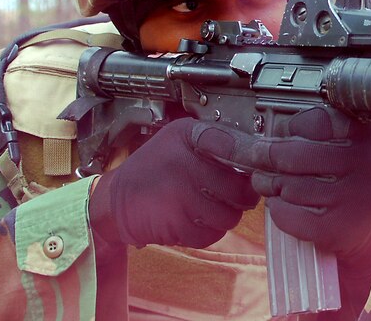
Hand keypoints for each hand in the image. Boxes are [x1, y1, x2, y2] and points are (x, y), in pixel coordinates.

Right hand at [89, 117, 259, 247]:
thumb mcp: (181, 137)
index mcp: (190, 136)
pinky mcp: (175, 225)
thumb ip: (217, 138)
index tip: (252, 170)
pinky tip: (196, 219)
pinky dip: (209, 232)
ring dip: (226, 216)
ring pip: (229, 216)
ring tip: (212, 206)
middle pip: (240, 190)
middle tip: (235, 195)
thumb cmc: (154, 166)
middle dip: (243, 197)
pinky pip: (211, 235)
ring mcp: (181, 196)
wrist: (115, 199)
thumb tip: (255, 148)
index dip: (250, 163)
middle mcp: (185, 164)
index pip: (235, 147)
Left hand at [249, 107, 370, 264]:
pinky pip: (287, 214)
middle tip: (257, 157)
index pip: (315, 120)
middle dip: (267, 157)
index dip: (291, 128)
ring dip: (270, 185)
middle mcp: (366, 163)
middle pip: (293, 154)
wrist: (363, 224)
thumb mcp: (338, 145)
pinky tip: (286, 206)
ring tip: (272, 185)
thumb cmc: (341, 176)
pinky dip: (278, 211)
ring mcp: (354, 197)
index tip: (284, 134)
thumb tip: (254, 138)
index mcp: (365, 134)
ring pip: (287, 186)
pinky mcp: (337, 228)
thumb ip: (308, 133)